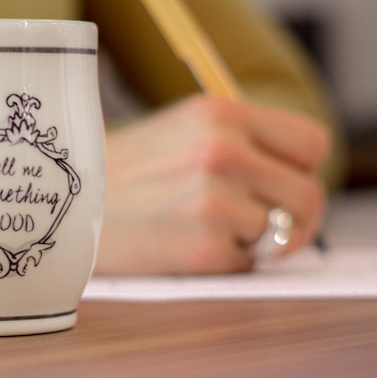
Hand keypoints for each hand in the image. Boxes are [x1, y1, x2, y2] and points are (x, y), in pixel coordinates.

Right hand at [95, 95, 330, 274]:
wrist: (64, 204)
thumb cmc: (127, 172)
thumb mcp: (184, 130)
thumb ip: (244, 143)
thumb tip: (303, 181)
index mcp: (221, 113)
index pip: (312, 142)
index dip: (304, 170)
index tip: (285, 186)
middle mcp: (222, 150)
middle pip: (309, 194)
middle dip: (297, 220)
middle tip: (270, 230)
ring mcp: (213, 199)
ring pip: (282, 233)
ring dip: (255, 241)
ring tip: (208, 230)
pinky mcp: (203, 246)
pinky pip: (249, 263)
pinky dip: (227, 263)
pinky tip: (186, 246)